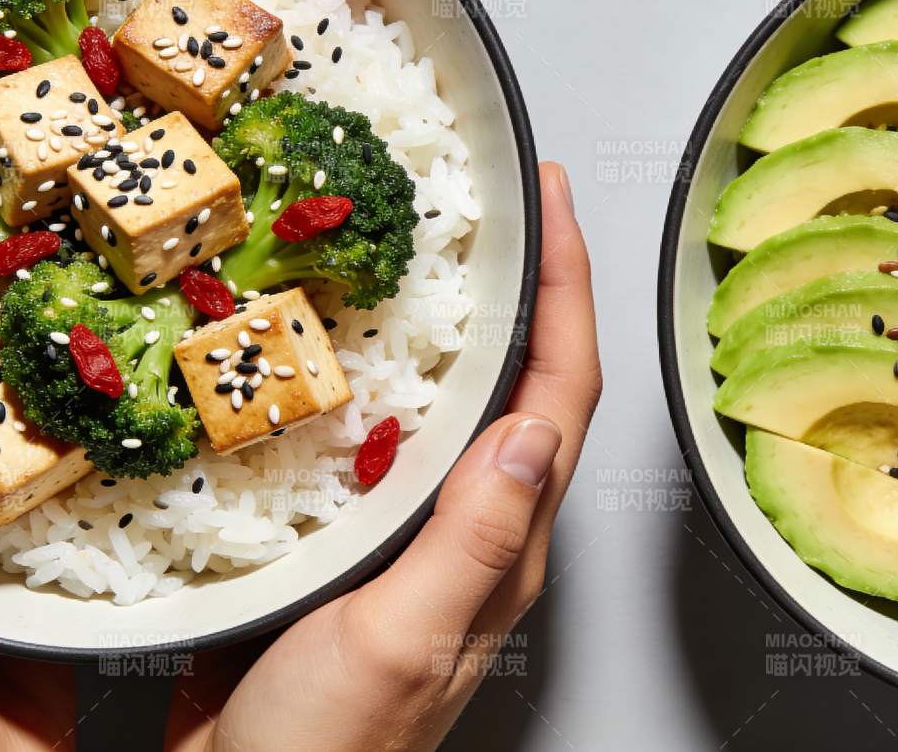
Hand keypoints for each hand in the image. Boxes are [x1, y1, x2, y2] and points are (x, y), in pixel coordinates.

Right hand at [168, 162, 599, 751]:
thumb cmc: (331, 750)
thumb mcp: (405, 637)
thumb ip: (473, 539)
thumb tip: (532, 431)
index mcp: (504, 546)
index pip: (561, 394)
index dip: (566, 289)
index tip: (554, 202)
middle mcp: (477, 533)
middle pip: (528, 381)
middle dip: (530, 282)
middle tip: (509, 201)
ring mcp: (419, 535)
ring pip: (462, 401)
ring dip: (465, 316)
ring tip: (442, 242)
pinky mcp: (358, 542)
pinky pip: (393, 434)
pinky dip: (388, 371)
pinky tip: (348, 343)